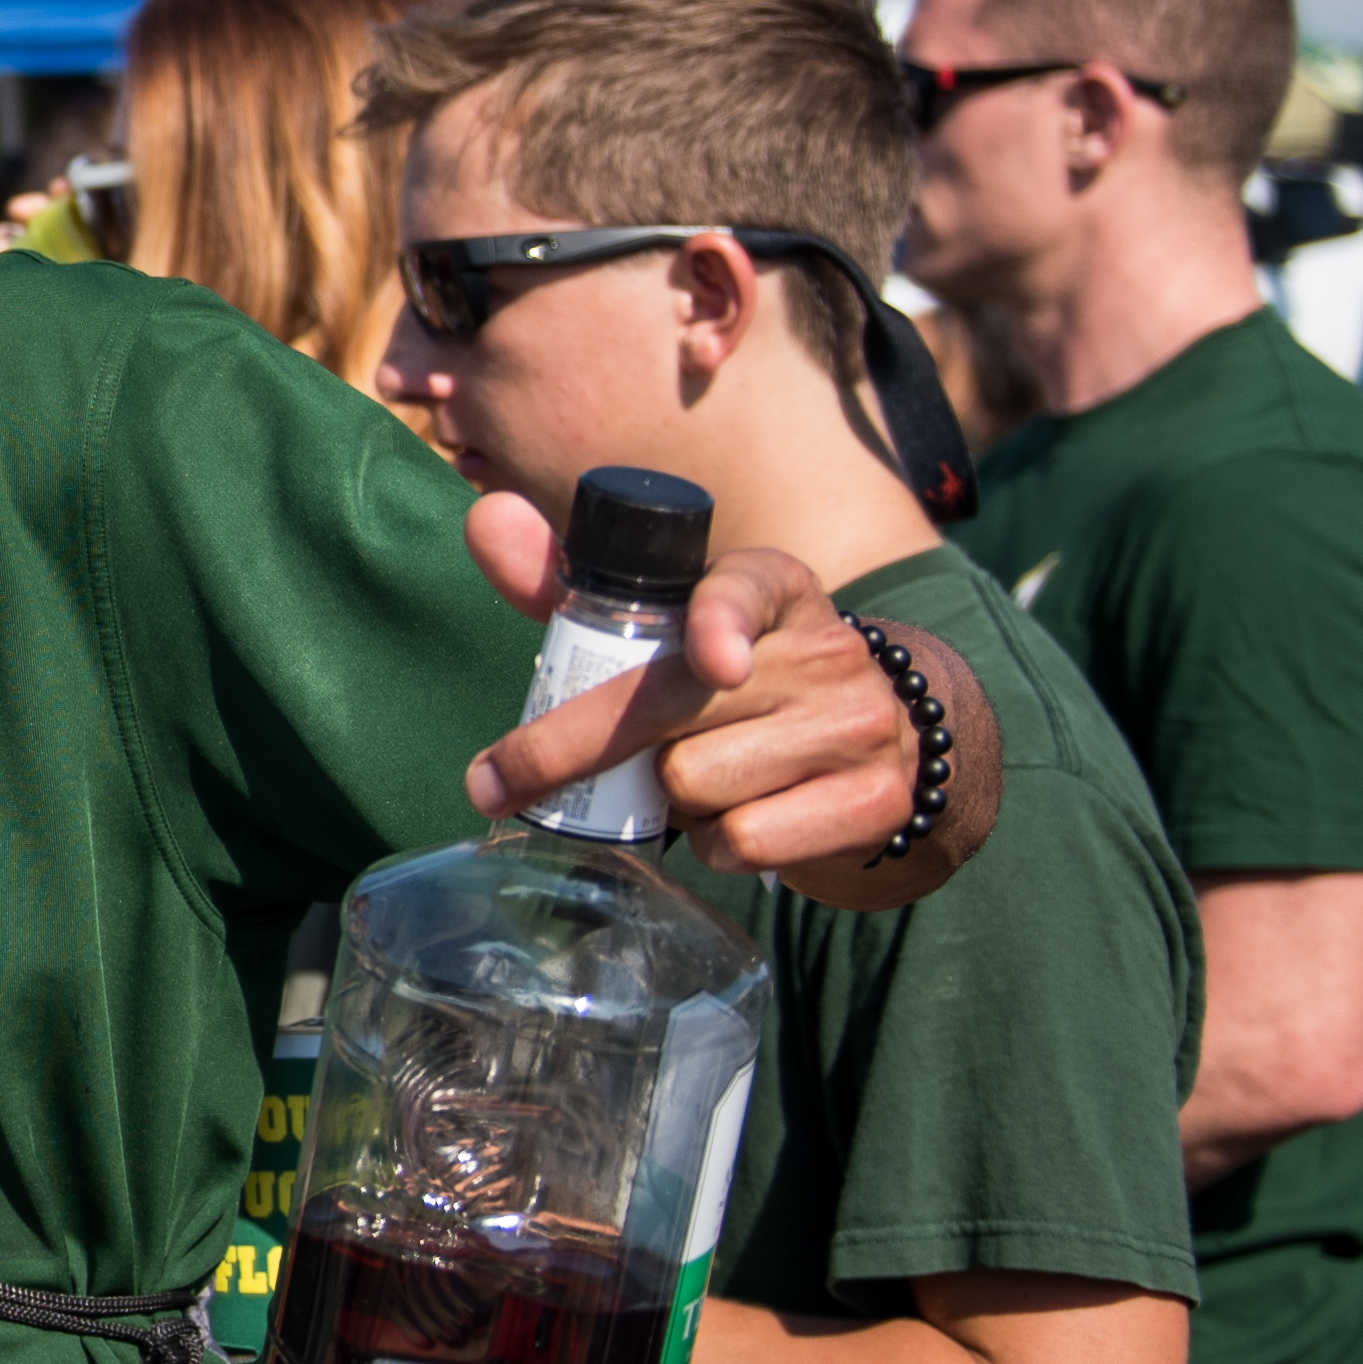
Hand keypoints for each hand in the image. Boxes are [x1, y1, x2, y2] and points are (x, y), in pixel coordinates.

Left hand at [458, 496, 990, 911]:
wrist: (876, 753)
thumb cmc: (732, 684)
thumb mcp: (664, 628)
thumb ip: (568, 583)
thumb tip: (486, 519)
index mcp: (774, 587)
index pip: (742, 591)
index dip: (720, 624)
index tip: (714, 661)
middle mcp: (826, 649)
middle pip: (674, 708)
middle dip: (571, 749)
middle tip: (497, 784)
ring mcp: (859, 726)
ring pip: (697, 782)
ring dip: (664, 799)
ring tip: (686, 782)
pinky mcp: (874, 802)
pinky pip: (746, 841)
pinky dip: (715, 844)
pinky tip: (732, 822)